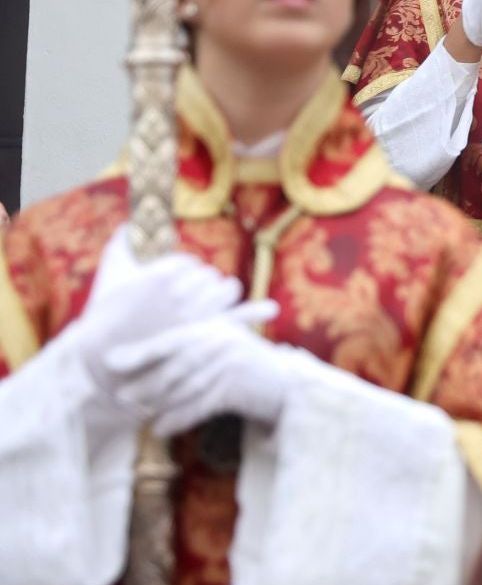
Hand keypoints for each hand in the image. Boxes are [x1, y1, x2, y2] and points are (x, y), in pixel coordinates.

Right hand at [65, 226, 246, 400]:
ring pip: (226, 290)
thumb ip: (122, 244)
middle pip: (209, 276)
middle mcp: (183, 295)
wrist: (106, 361)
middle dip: (198, 285)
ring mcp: (196, 317)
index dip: (178, 273)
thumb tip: (129, 223)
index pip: (188, 262)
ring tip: (201, 307)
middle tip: (182, 300)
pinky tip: (271, 309)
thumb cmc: (106, 316)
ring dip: (218, 295)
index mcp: (162, 276)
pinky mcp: (205, 336)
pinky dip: (256, 311)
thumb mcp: (111, 275)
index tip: (167, 287)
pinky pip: (238, 317)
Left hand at [106, 301, 294, 436]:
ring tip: (137, 414)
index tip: (109, 361)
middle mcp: (222, 340)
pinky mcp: (238, 386)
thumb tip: (136, 355)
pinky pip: (200, 405)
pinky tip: (161, 428)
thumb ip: (188, 345)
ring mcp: (231, 362)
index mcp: (213, 326)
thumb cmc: (243, 365)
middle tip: (119, 396)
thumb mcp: (220, 347)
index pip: (170, 338)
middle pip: (174, 364)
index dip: (139, 350)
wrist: (285, 383)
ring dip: (158, 403)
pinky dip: (179, 419)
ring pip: (185, 386)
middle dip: (144, 382)